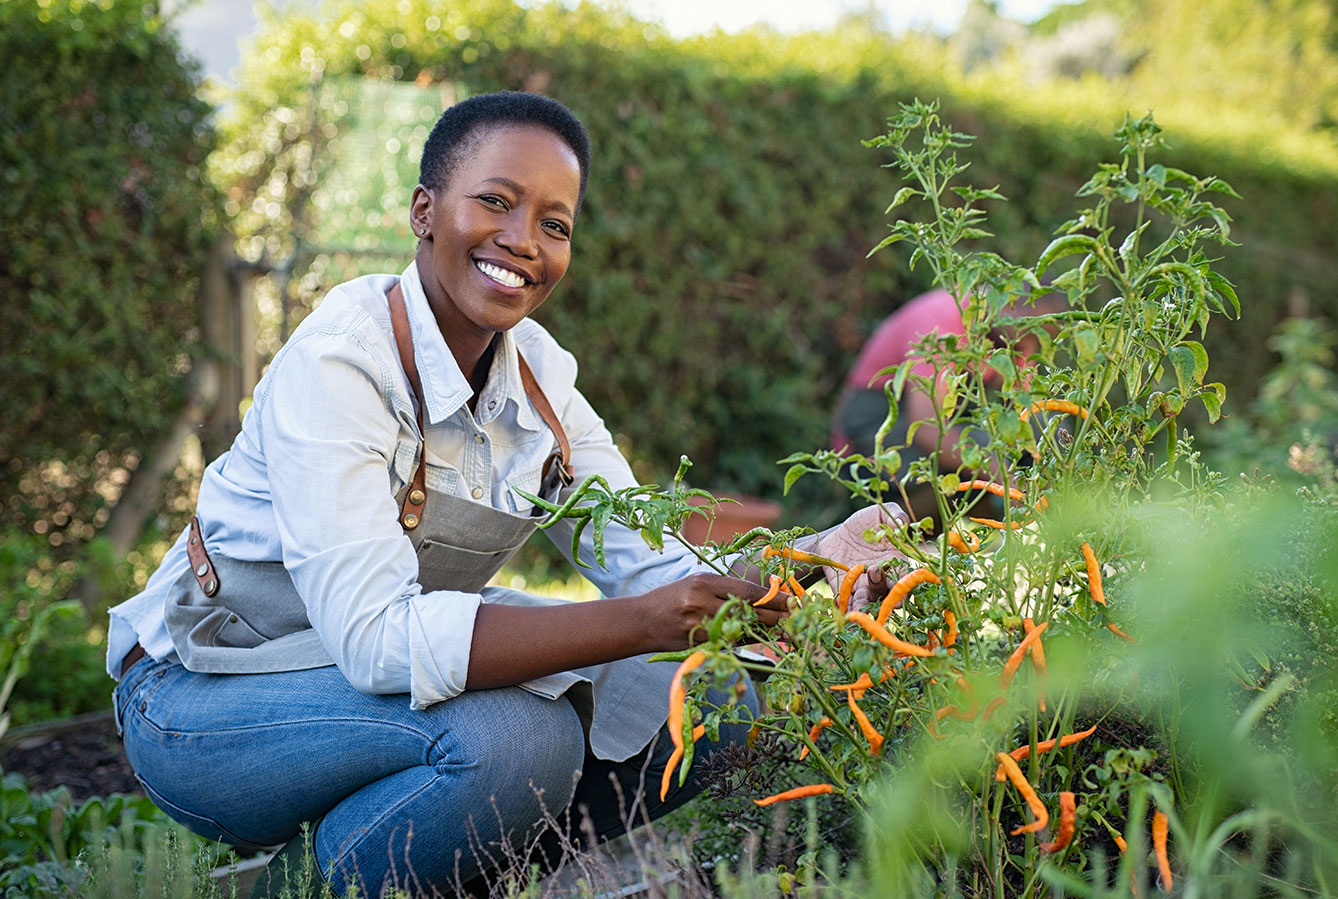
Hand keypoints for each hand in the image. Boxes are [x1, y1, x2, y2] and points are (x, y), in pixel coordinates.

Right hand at [643, 573, 789, 650]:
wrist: (642, 621)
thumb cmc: (672, 597)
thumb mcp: (697, 583)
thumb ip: (726, 589)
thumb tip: (761, 597)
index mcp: (703, 583)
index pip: (747, 591)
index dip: (773, 598)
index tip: (792, 600)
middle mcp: (702, 604)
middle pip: (749, 614)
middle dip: (776, 617)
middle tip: (796, 618)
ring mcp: (700, 628)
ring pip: (742, 632)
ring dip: (764, 632)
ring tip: (783, 629)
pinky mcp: (698, 646)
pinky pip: (729, 644)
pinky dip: (744, 641)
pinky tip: (755, 638)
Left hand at [813, 504, 907, 612]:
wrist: (837, 534)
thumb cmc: (865, 524)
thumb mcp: (880, 514)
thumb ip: (894, 515)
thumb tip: (901, 523)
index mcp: (895, 562)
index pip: (903, 576)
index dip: (905, 583)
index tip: (903, 587)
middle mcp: (882, 578)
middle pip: (888, 592)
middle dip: (888, 596)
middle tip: (885, 593)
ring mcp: (864, 586)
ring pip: (868, 600)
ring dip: (866, 604)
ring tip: (861, 605)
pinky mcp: (846, 589)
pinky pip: (848, 601)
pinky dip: (847, 606)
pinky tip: (846, 609)